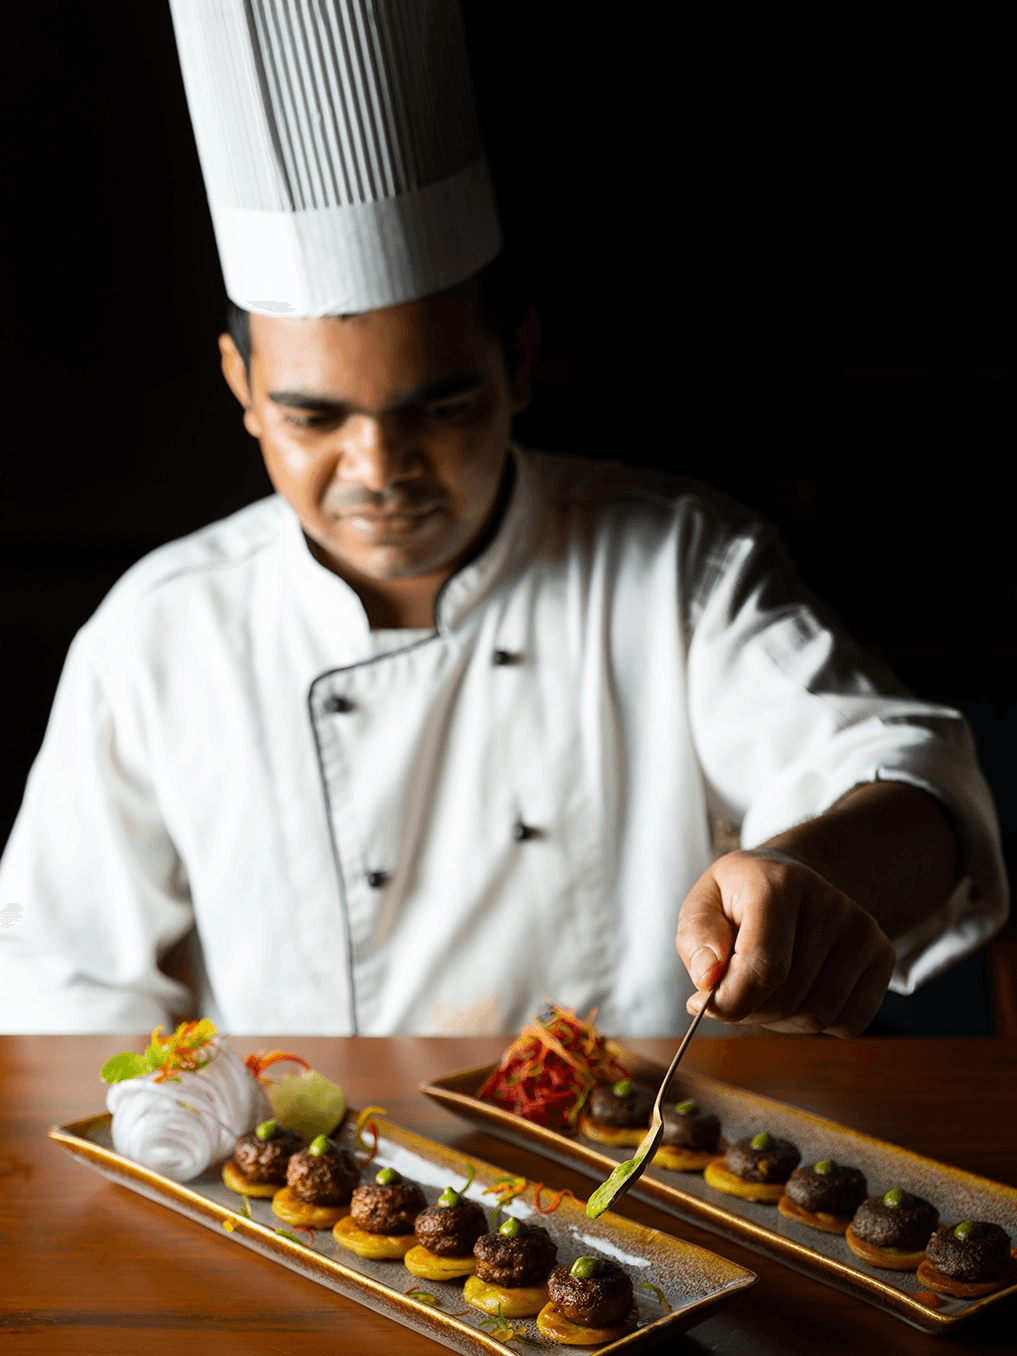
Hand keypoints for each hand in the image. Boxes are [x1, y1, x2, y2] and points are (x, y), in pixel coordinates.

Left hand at [675, 849, 896, 1036]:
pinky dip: (815, 1024)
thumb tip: (708, 980)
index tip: (704, 1004)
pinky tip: (798, 991)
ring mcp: (863, 930)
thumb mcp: (704, 901)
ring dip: (779, 1020)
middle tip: (733, 991)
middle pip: (786, 998)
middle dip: (747, 1010)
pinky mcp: (884, 955)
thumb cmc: (741, 897)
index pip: (764, 967)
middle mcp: (830, 903)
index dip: (730, 1001)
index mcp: (780, 884)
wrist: (795, 877)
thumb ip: (697, 939)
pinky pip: (848, 1024)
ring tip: (765, 988)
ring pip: (816, 1017)